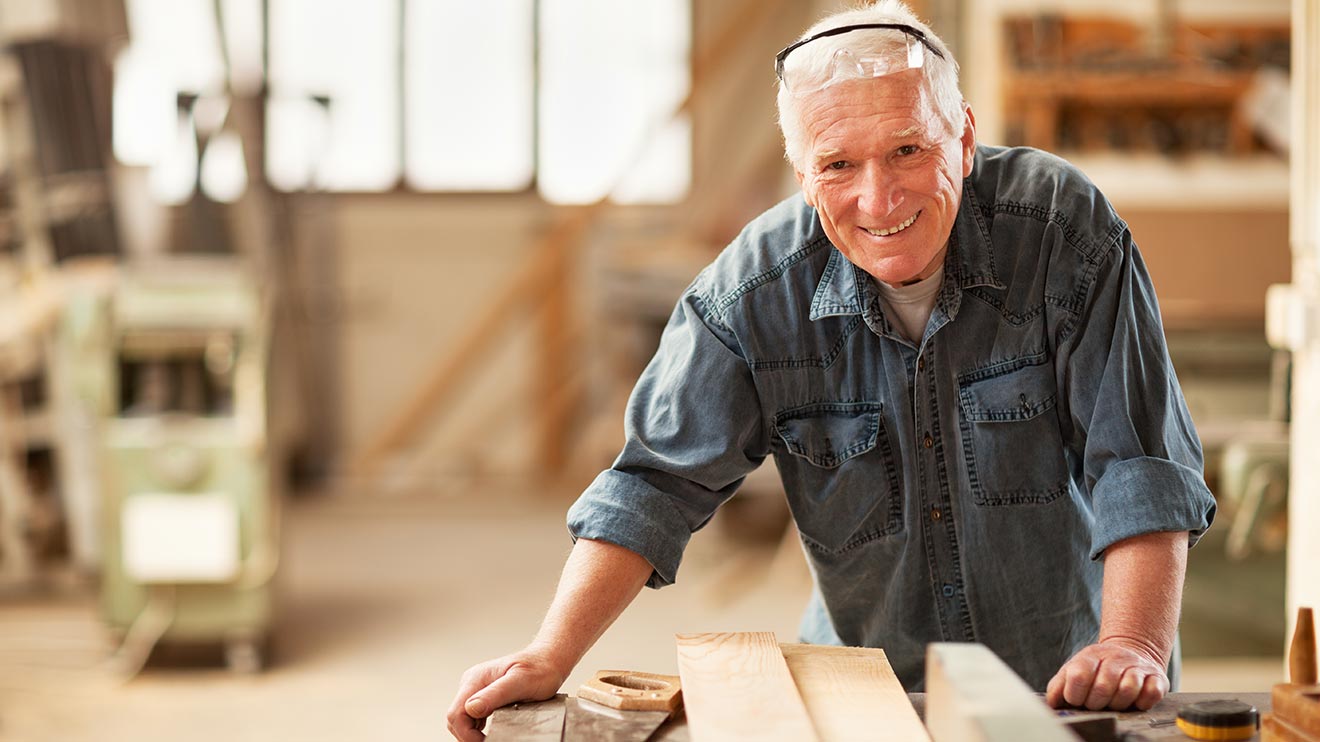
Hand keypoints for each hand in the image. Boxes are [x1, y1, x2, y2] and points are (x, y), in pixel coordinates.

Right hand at [447, 646, 567, 741]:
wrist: (548, 661)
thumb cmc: (539, 668)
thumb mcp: (521, 681)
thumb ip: (495, 694)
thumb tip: (471, 708)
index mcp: (476, 679)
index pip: (456, 713)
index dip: (467, 734)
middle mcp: (472, 683)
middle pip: (456, 719)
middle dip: (468, 736)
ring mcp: (477, 690)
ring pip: (462, 720)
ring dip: (472, 733)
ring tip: (490, 739)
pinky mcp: (484, 696)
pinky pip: (472, 718)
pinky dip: (478, 730)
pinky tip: (491, 732)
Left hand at [1045, 637, 1167, 710]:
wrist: (1132, 652)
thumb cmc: (1098, 669)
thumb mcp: (1075, 670)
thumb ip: (1059, 685)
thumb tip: (1052, 703)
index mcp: (1091, 655)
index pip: (1078, 676)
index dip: (1075, 695)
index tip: (1077, 700)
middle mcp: (1115, 658)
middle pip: (1103, 687)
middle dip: (1096, 703)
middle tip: (1096, 704)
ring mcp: (1137, 667)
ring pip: (1127, 690)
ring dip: (1118, 704)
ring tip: (1114, 703)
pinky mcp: (1157, 678)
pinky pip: (1151, 694)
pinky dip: (1142, 702)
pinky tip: (1135, 702)